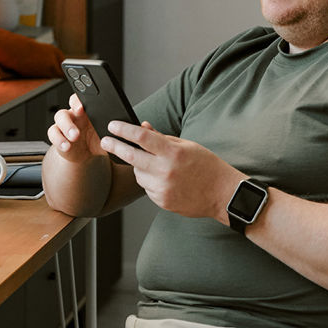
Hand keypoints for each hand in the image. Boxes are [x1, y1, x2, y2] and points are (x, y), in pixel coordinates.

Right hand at [47, 94, 107, 163]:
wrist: (85, 154)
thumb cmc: (97, 141)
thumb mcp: (107, 136)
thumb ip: (112, 132)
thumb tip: (124, 130)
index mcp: (86, 110)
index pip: (80, 99)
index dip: (79, 100)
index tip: (82, 108)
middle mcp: (74, 115)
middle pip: (68, 107)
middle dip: (72, 113)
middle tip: (78, 120)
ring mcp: (64, 124)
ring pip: (59, 118)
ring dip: (66, 127)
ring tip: (74, 138)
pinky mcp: (57, 135)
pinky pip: (53, 133)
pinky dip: (58, 140)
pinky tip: (67, 146)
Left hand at [100, 121, 244, 222]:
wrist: (222, 194)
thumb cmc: (207, 167)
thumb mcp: (187, 145)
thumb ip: (162, 137)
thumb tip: (142, 126)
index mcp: (173, 153)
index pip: (141, 137)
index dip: (123, 130)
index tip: (113, 125)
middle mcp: (166, 171)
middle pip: (131, 156)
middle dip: (114, 146)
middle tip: (105, 141)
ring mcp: (163, 188)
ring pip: (138, 173)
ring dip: (139, 166)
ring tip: (155, 165)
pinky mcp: (162, 201)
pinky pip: (146, 188)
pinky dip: (149, 181)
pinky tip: (164, 179)